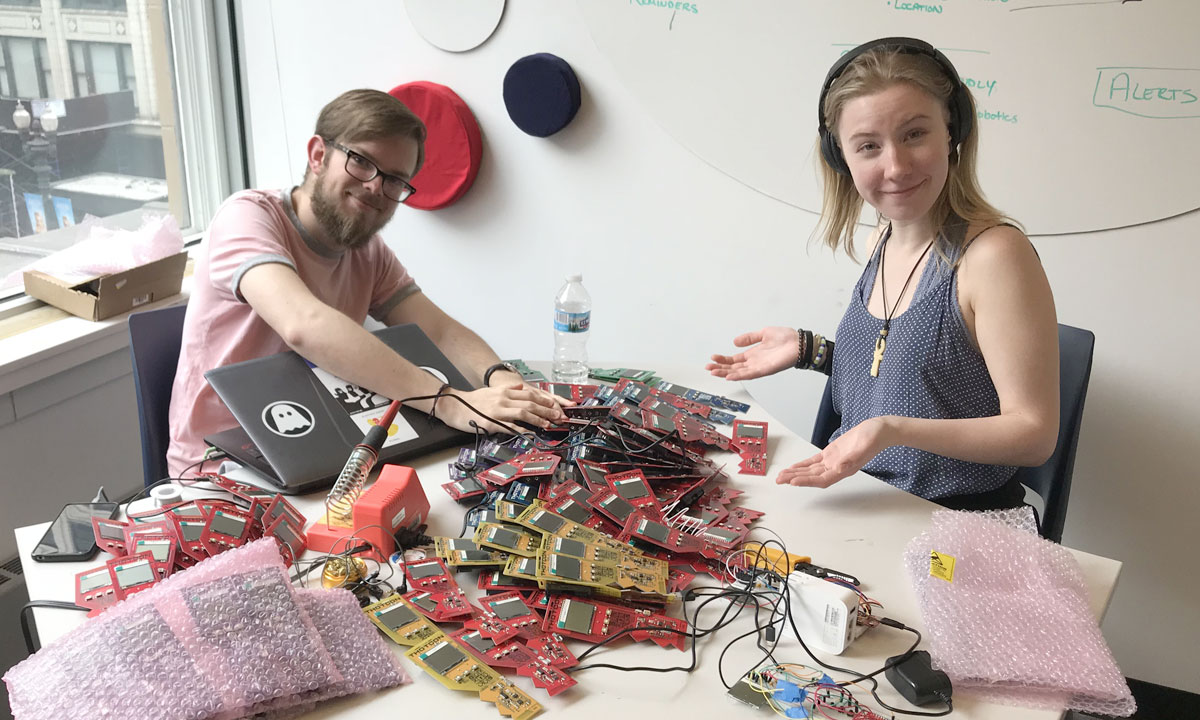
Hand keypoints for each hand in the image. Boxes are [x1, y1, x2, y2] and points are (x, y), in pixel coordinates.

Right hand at [440, 383, 570, 433]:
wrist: (454, 406)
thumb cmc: (473, 400)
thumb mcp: (492, 390)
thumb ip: (508, 389)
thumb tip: (520, 387)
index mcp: (505, 391)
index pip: (530, 394)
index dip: (545, 400)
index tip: (556, 406)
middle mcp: (503, 399)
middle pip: (530, 403)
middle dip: (547, 410)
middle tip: (558, 416)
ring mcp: (497, 410)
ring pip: (523, 413)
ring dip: (538, 419)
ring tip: (548, 424)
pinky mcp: (491, 421)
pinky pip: (509, 425)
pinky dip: (521, 428)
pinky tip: (530, 431)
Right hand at [707, 327, 799, 380]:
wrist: (799, 342)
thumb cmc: (786, 338)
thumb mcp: (763, 333)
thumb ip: (749, 338)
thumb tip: (735, 342)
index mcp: (753, 354)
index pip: (734, 360)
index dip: (723, 360)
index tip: (713, 358)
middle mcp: (755, 362)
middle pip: (733, 368)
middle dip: (720, 368)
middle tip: (708, 367)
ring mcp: (759, 367)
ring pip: (739, 372)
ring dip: (725, 373)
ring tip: (714, 372)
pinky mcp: (766, 370)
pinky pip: (750, 374)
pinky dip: (739, 375)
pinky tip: (729, 376)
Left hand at [775, 417, 890, 488]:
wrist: (880, 430)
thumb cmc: (874, 438)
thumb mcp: (864, 446)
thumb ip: (852, 458)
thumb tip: (840, 467)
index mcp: (844, 469)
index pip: (821, 479)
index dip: (807, 481)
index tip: (793, 481)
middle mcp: (837, 468)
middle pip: (812, 476)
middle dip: (795, 478)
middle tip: (779, 479)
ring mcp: (834, 461)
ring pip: (811, 470)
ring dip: (796, 473)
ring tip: (781, 475)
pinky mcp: (832, 453)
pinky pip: (814, 461)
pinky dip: (804, 465)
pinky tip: (794, 467)